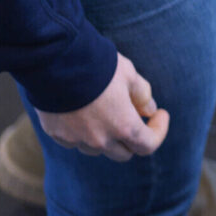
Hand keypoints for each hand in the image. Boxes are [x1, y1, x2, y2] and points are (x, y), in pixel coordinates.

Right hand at [36, 53, 168, 161]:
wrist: (56, 62)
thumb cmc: (99, 66)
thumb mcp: (129, 74)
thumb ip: (142, 95)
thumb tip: (149, 110)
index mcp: (123, 126)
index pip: (148, 145)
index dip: (158, 131)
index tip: (160, 114)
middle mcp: (100, 141)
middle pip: (124, 153)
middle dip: (133, 137)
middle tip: (134, 114)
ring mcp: (77, 140)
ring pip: (99, 148)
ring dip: (107, 136)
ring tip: (105, 110)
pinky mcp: (57, 136)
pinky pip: (76, 141)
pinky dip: (83, 132)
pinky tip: (82, 110)